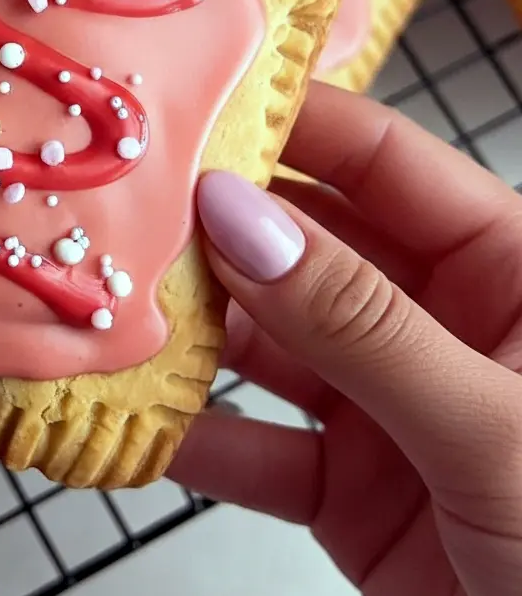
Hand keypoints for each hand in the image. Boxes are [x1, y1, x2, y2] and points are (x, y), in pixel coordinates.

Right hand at [172, 82, 521, 595]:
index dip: (291, 126)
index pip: (384, 162)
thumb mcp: (490, 425)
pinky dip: (197, 440)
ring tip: (113, 311)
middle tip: (126, 211)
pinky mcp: (350, 488)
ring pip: (269, 345)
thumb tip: (240, 218)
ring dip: (193, 336)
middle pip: (306, 247)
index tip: (196, 107)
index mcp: (506, 270)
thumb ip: (358, 321)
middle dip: (216, 233)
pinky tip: (134, 423)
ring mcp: (387, 405)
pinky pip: (257, 448)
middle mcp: (437, 324)